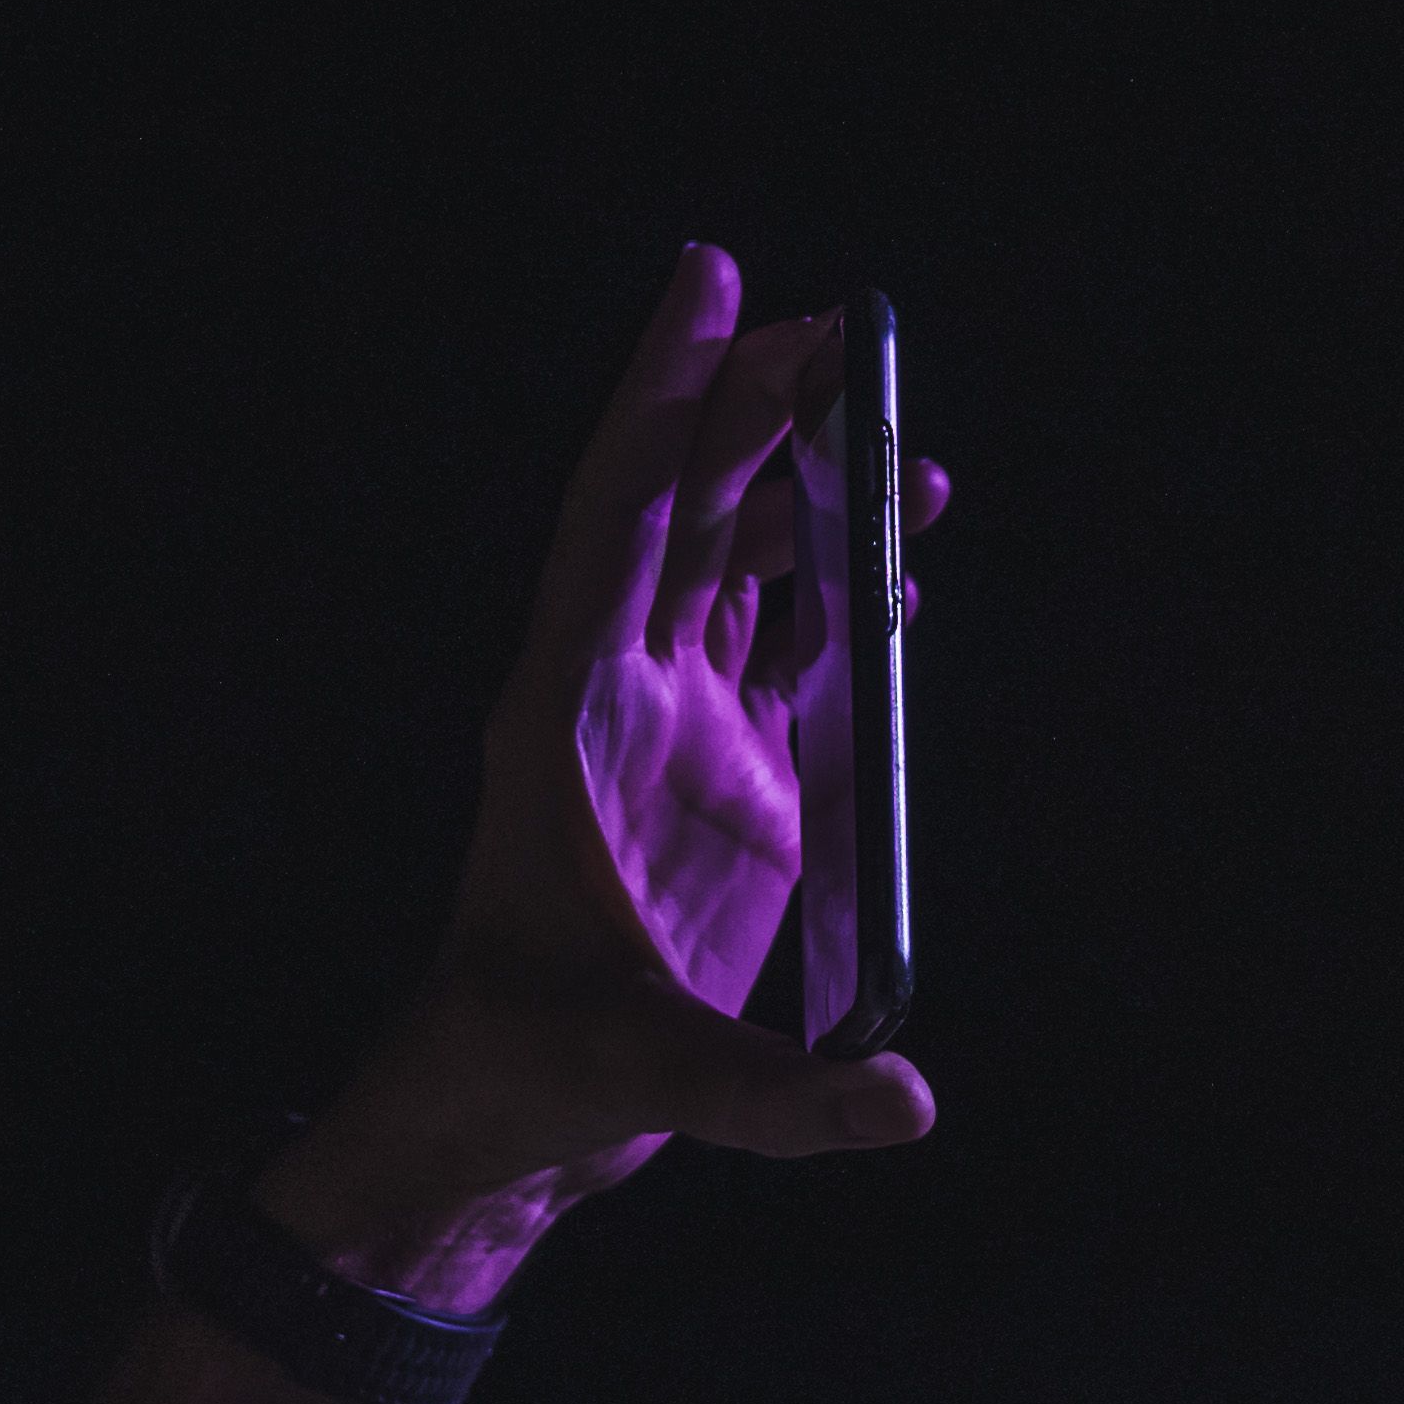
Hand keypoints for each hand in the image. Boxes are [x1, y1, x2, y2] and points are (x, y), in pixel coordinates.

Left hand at [270, 242, 953, 1301]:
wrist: (498, 1121)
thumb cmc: (531, 1076)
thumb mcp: (648, 1085)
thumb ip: (778, 1097)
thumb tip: (905, 1099)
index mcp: (566, 722)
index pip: (620, 519)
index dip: (662, 398)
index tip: (710, 282)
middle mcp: (619, 702)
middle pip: (690, 513)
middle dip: (755, 409)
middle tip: (840, 324)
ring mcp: (674, 736)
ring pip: (740, 568)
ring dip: (807, 490)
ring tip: (894, 422)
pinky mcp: (731, 787)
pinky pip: (786, 652)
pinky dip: (838, 589)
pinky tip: (897, 547)